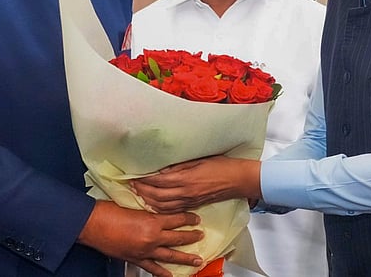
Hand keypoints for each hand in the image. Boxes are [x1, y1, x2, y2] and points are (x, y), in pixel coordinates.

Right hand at [78, 200, 203, 276]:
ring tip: (197, 260)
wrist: (92, 225)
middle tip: (201, 236)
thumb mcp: (135, 205)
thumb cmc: (109, 211)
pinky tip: (170, 275)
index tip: (196, 218)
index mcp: (153, 221)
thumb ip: (149, 209)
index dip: (189, 218)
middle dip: (191, 237)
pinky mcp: (136, 259)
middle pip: (178, 238)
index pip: (177, 219)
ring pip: (170, 255)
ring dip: (185, 258)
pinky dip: (162, 273)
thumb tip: (159, 207)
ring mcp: (145, 251)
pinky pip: (152, 268)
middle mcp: (152, 237)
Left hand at [131, 156, 261, 212]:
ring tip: (139, 194)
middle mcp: (185, 192)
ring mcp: (189, 201)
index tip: (133, 175)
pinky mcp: (193, 205)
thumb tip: (162, 169)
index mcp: (185, 179)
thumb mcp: (199, 160)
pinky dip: (159, 208)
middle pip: (155, 195)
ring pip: (161, 206)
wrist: (238, 179)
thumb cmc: (222, 166)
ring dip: (148, 200)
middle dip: (141, 190)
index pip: (157, 181)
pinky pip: (171, 210)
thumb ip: (179, 166)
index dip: (143, 179)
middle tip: (132, 184)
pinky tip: (154, 204)